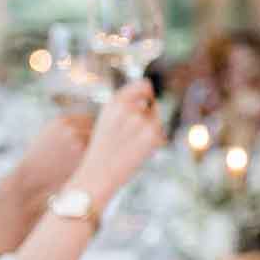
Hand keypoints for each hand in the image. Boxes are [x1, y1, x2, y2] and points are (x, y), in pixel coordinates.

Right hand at [68, 81, 165, 204]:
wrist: (98, 175)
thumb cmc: (102, 150)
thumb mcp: (107, 119)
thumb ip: (125, 104)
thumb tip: (148, 90)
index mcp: (115, 102)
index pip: (143, 85)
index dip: (148, 92)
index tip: (148, 98)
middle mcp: (128, 107)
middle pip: (152, 105)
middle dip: (148, 117)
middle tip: (132, 136)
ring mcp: (141, 120)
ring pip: (157, 120)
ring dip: (151, 131)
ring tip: (133, 145)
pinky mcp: (152, 134)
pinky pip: (161, 134)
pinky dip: (154, 142)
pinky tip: (138, 151)